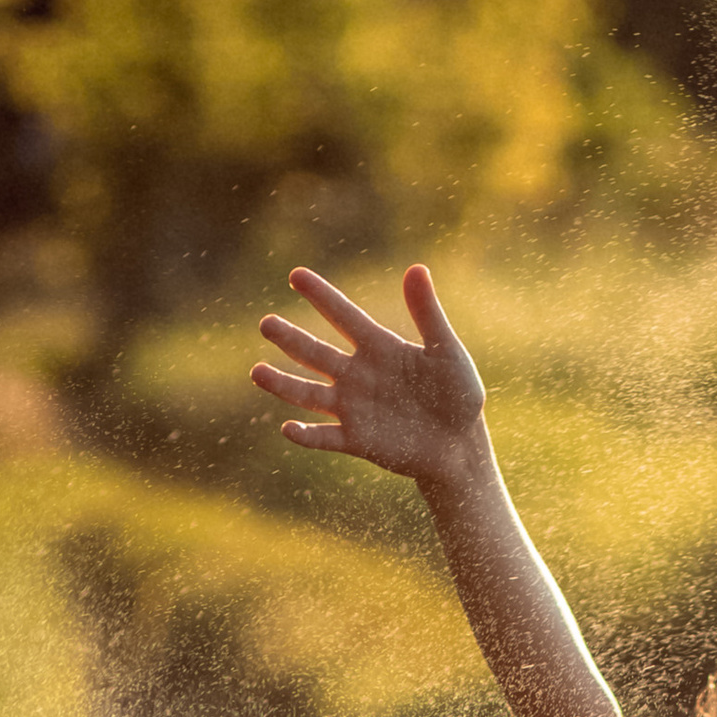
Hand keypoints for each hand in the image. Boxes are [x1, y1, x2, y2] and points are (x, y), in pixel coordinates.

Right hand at [251, 262, 487, 492]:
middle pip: (316, 353)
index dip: (321, 296)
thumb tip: (416, 269)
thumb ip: (428, 315)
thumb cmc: (457, 395)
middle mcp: (358, 374)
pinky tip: (288, 429)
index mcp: (378, 347)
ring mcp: (354, 408)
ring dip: (284, 385)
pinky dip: (307, 435)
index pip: (343, 316)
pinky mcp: (357, 440)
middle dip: (290, 339)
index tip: (296, 275)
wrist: (459, 447)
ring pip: (310, 394)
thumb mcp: (447, 352)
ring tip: (257, 372)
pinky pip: (325, 437)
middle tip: (266, 324)